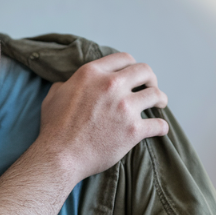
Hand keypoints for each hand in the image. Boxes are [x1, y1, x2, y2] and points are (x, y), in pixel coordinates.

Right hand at [38, 52, 168, 181]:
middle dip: (150, 78)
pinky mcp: (133, 130)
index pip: (123, 59)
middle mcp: (111, 85)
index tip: (134, 75)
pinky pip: (158, 124)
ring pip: (155, 95)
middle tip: (151, 86)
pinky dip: (162, 127)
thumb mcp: (54, 96)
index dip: (131, 65)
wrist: (60, 156)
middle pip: (144, 71)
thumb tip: (67, 83)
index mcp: (92, 74)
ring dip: (160, 99)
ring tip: (160, 104)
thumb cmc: (54, 128)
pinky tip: (161, 129)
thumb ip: (65, 84)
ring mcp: (124, 107)